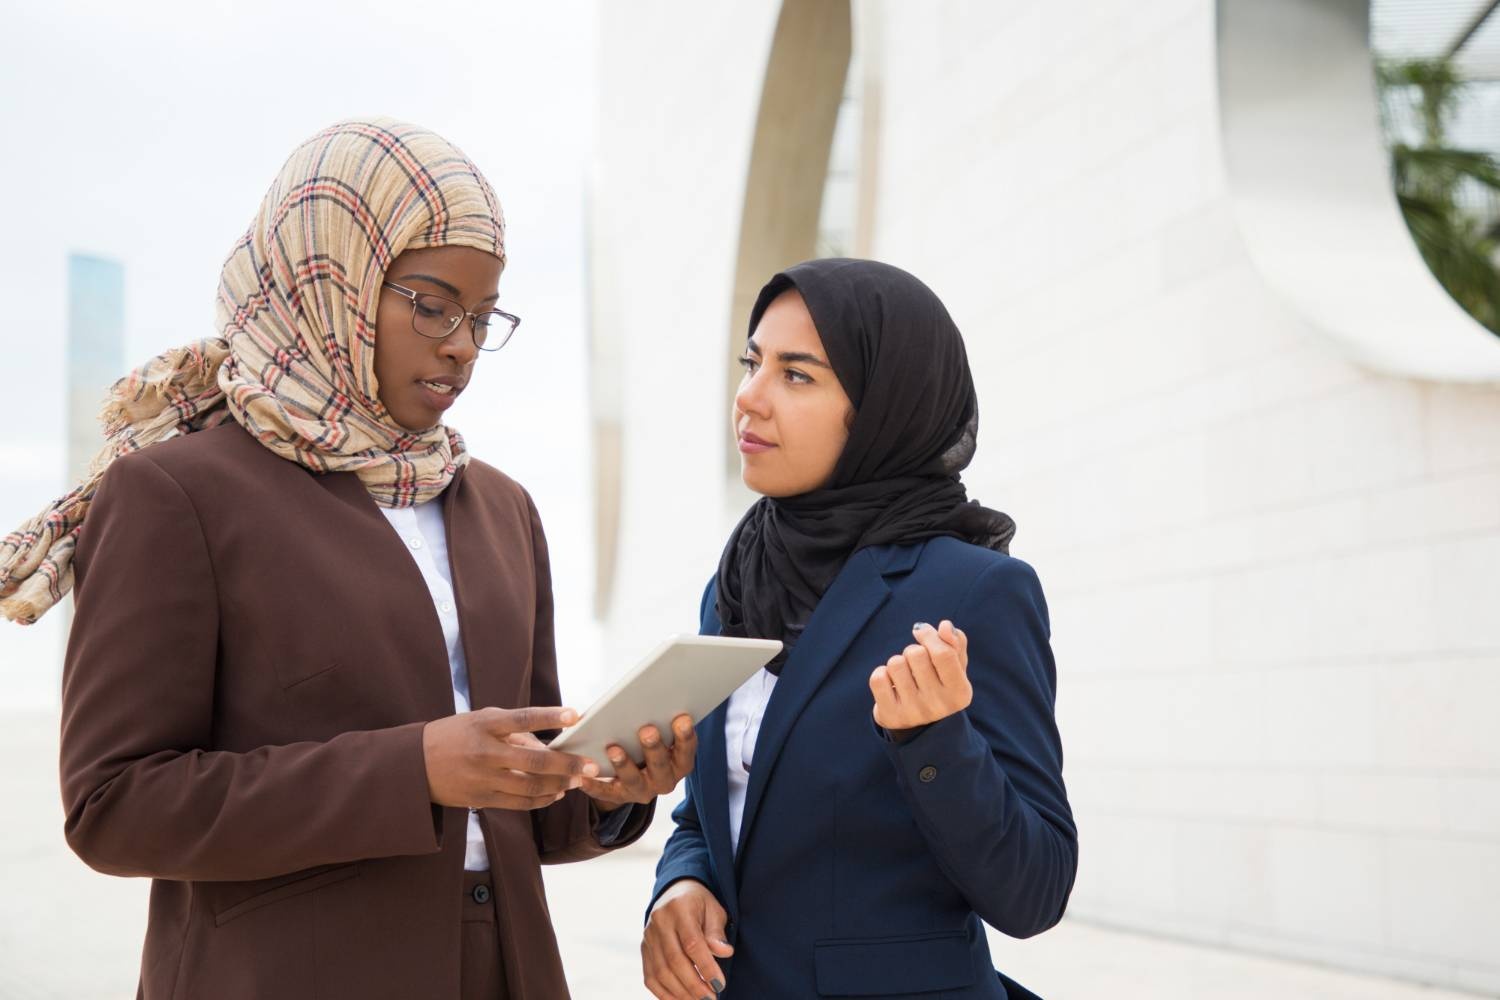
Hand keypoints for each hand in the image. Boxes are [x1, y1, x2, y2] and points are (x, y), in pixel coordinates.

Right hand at [422, 706, 598, 810]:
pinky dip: (541, 799)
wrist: (413, 766)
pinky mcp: (481, 798)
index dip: (549, 716)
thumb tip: (547, 747)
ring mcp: (483, 778)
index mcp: (484, 725)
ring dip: (558, 785)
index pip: (522, 718)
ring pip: (529, 787)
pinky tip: (556, 794)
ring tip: (577, 781)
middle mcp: (484, 752)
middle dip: (566, 765)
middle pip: (533, 762)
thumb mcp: (479, 721)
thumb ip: (513, 730)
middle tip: (589, 766)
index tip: (575, 715)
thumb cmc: (454, 735)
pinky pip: (519, 803)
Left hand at [581, 714, 696, 809]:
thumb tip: (643, 697)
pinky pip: (606, 793)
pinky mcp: (620, 796)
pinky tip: (583, 776)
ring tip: (613, 749)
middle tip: (647, 730)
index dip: (686, 737)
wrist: (631, 773)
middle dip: (655, 748)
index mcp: (678, 763)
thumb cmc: (643, 740)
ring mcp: (643, 790)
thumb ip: (654, 716)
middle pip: (662, 767)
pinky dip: (595, 786)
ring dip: (625, 765)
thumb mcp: (655, 730)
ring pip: (635, 781)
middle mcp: (664, 780)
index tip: (683, 718)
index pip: (686, 752)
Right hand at [642, 878, 732, 999]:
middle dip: (694, 985)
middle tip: (711, 998)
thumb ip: (716, 932)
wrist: (674, 892)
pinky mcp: (644, 949)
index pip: (691, 943)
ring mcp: (648, 937)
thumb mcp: (714, 909)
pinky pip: (650, 977)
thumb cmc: (700, 903)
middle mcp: (659, 922)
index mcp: (679, 908)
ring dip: (681, 992)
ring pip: (661, 972)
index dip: (706, 966)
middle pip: (674, 961)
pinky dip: (664, 993)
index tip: (719, 984)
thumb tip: (724, 952)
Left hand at [869, 620, 970, 730]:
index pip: (943, 653)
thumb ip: (955, 643)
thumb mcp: (955, 668)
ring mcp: (914, 712)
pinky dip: (881, 674)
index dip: (929, 635)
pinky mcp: (891, 715)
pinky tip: (891, 684)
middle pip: (916, 654)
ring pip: (895, 664)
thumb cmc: (940, 687)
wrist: (922, 728)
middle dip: (912, 650)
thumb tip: (944, 626)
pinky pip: (878, 678)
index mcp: (960, 692)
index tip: (920, 631)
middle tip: (915, 664)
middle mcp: (938, 705)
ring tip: (904, 676)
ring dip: (897, 663)